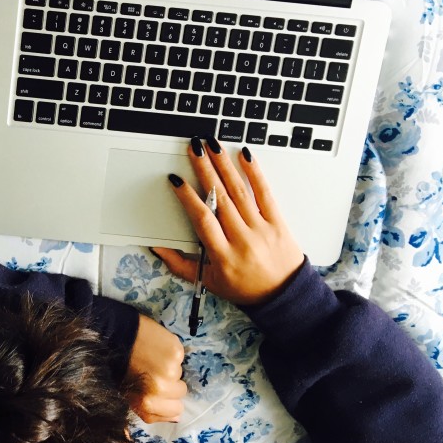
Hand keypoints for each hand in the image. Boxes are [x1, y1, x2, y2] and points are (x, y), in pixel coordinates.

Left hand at [125, 313, 186, 422]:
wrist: (111, 336)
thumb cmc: (116, 368)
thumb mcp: (129, 398)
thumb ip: (152, 411)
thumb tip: (176, 418)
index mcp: (147, 402)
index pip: (176, 411)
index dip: (169, 401)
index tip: (160, 391)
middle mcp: (162, 388)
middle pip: (181, 392)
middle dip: (171, 384)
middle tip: (154, 372)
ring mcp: (171, 369)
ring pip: (180, 374)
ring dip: (170, 368)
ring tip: (152, 359)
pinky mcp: (176, 351)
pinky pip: (180, 358)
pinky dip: (170, 354)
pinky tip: (156, 348)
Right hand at [153, 138, 304, 306]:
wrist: (284, 296)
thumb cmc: (245, 289)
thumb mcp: (208, 282)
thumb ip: (180, 265)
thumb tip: (158, 249)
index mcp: (222, 254)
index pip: (202, 219)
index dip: (188, 197)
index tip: (176, 180)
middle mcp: (242, 239)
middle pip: (220, 198)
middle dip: (205, 169)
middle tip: (194, 148)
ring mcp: (261, 229)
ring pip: (239, 191)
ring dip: (224, 165)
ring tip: (213, 146)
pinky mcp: (277, 222)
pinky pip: (265, 194)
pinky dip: (255, 173)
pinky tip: (246, 156)